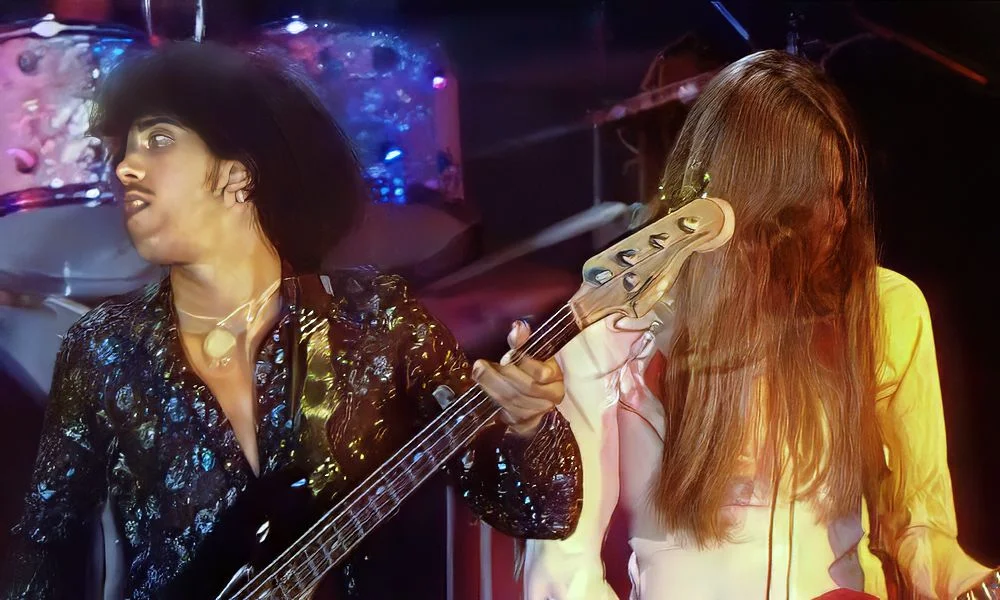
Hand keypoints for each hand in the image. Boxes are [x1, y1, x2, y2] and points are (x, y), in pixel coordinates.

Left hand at [472, 320, 563, 436]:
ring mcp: (539, 412)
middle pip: (526, 388)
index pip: (541, 373)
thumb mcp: (532, 352)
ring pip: (514, 401)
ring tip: (479, 373)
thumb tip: (518, 328)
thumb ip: (525, 342)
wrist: (535, 395)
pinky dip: (494, 399)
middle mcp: (552, 396)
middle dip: (502, 375)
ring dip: (493, 386)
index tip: (507, 354)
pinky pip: (508, 413)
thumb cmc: (532, 367)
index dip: (524, 363)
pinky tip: (483, 388)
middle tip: (481, 364)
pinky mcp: (525, 423)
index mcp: (556, 376)